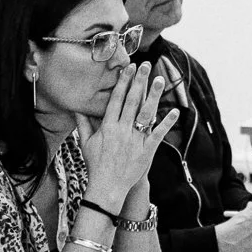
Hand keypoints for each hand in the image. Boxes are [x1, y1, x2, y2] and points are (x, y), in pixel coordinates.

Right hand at [78, 61, 179, 207]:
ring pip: (145, 114)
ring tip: (159, 79)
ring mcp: (134, 141)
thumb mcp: (86, 143)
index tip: (127, 68)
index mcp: (107, 127)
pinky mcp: (146, 151)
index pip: (116, 100)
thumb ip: (82, 124)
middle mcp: (121, 131)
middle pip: (132, 102)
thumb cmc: (95, 165)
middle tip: (144, 65)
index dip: (123, 83)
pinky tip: (175, 111)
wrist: (107, 187)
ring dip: (153, 96)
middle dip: (138, 82)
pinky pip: (158, 134)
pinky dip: (166, 123)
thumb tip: (76, 108)